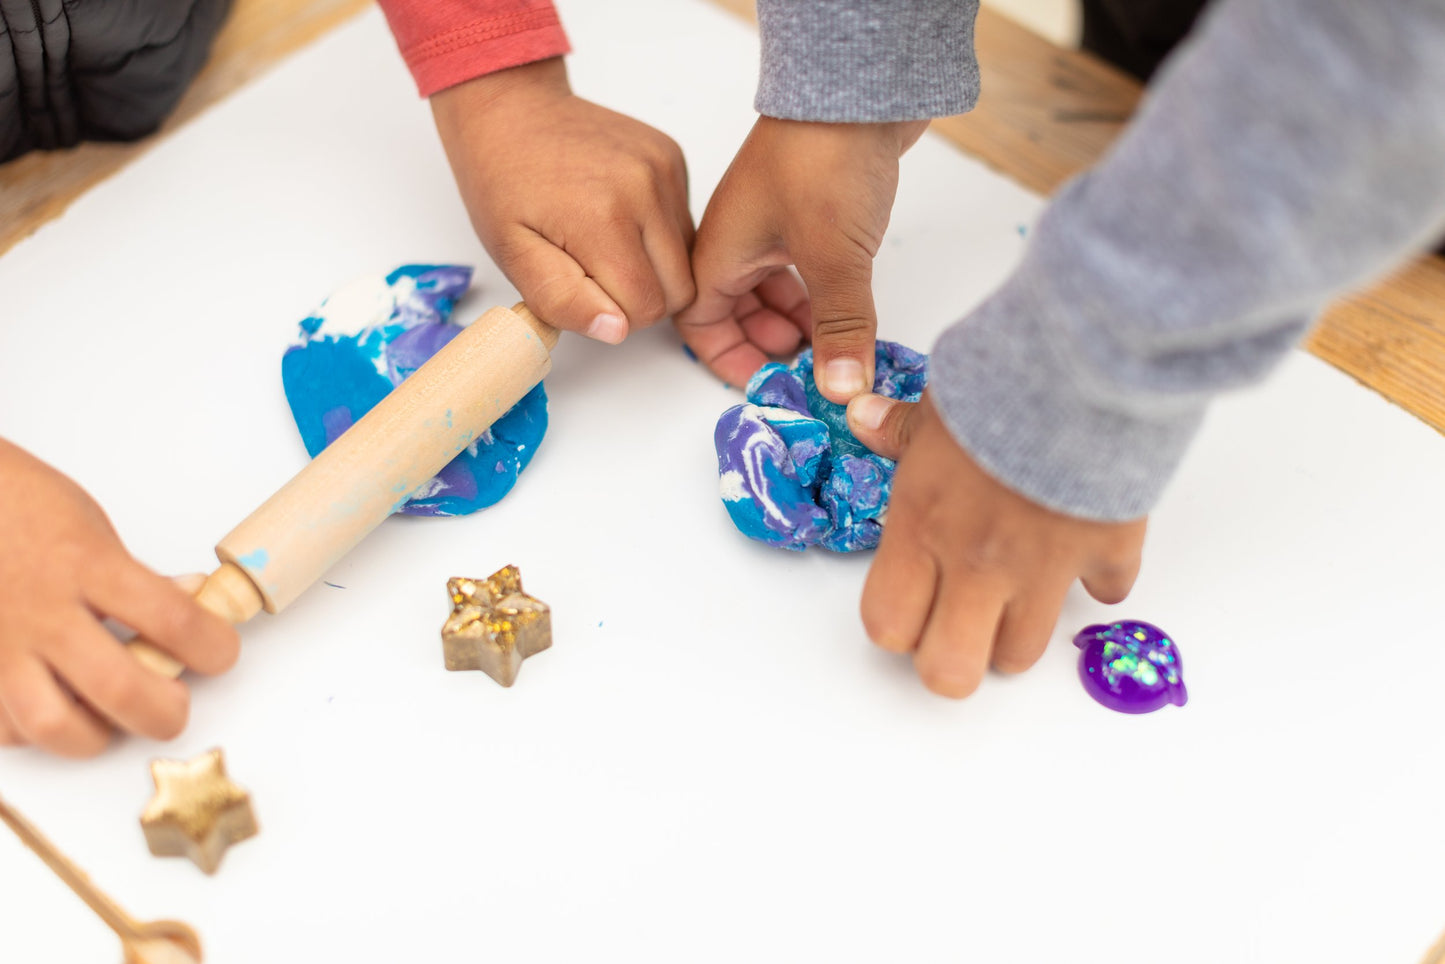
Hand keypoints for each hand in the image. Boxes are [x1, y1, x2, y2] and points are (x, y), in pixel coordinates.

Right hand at [0, 440, 239, 756]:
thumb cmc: (24, 509)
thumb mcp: (93, 529)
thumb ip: (136, 578)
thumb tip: (192, 608)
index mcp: (87, 565)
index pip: (172, 619)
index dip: (213, 647)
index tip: (221, 653)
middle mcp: (44, 610)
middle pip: (118, 687)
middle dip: (164, 712)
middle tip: (174, 706)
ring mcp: (0, 645)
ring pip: (53, 724)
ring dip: (96, 734)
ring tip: (111, 718)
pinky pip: (5, 728)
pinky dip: (37, 732)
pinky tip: (56, 707)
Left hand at [431, 57, 694, 341]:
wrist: (510, 110)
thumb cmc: (502, 182)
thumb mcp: (512, 254)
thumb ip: (562, 299)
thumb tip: (617, 330)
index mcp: (603, 217)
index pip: (646, 309)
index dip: (616, 315)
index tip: (582, 289)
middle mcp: (645, 189)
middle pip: (679, 289)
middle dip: (641, 297)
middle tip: (596, 274)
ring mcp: (664, 169)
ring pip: (687, 259)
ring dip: (652, 267)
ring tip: (605, 243)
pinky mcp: (672, 157)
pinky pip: (682, 224)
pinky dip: (656, 234)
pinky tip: (618, 215)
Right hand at [676, 116, 926, 399]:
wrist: (862, 87)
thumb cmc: (825, 159)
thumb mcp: (833, 258)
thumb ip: (840, 328)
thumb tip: (842, 389)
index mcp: (720, 251)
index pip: (700, 324)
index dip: (728, 361)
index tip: (767, 388)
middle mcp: (740, 240)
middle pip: (735, 311)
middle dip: (766, 346)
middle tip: (805, 372)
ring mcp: (775, 224)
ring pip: (772, 291)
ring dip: (796, 323)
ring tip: (829, 348)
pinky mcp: (812, 212)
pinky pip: (803, 271)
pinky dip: (820, 298)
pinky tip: (847, 311)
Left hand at [846, 394, 1147, 697]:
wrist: (1089, 370)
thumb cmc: (1001, 381)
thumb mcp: (937, 403)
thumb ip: (901, 428)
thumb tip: (864, 417)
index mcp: (922, 528)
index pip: (887, 624)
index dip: (895, 623)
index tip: (908, 599)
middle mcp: (976, 565)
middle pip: (948, 671)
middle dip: (949, 659)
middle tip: (955, 624)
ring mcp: (1044, 570)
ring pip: (1021, 654)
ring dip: (1013, 633)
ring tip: (1012, 595)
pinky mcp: (1108, 554)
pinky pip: (1106, 592)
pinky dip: (1096, 578)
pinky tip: (1084, 548)